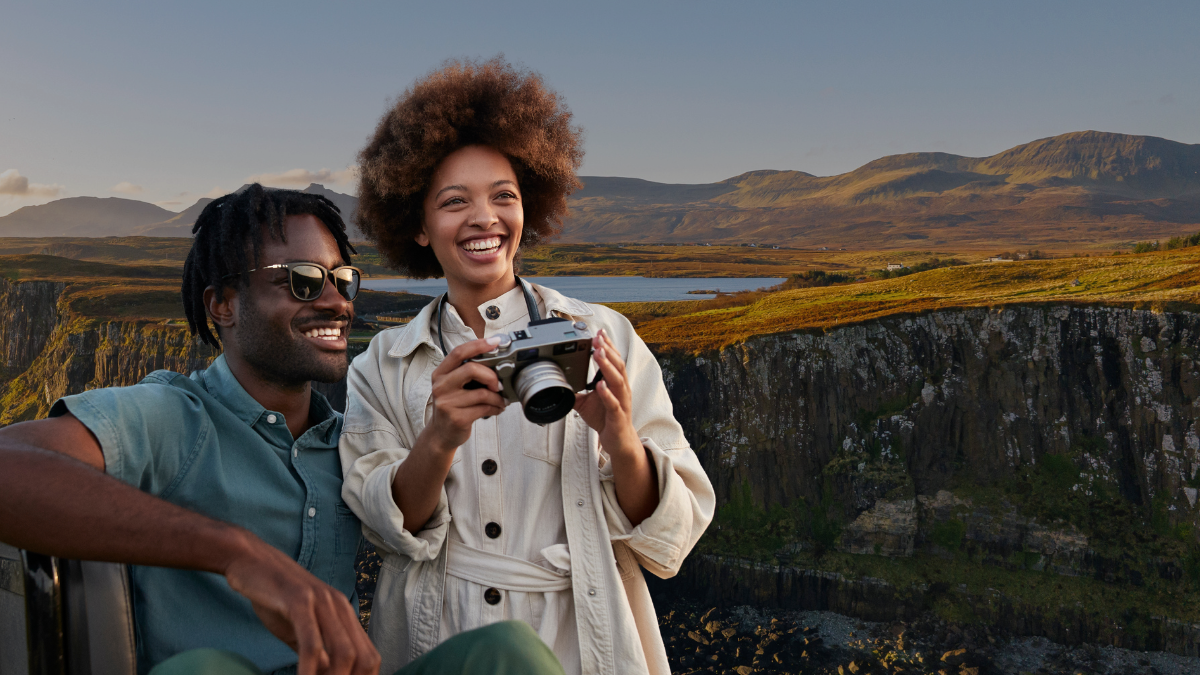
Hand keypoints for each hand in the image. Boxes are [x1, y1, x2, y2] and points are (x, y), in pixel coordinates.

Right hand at [223, 533, 379, 674]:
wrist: (251, 561)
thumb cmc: (276, 598)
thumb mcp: (301, 630)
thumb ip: (318, 652)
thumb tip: (328, 674)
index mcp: (345, 614)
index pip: (370, 656)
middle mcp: (340, 607)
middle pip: (363, 658)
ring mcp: (321, 602)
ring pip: (343, 652)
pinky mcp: (299, 601)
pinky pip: (311, 642)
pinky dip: (309, 669)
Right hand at [425, 336, 508, 454]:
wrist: (441, 434)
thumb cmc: (452, 406)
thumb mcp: (453, 386)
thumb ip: (467, 372)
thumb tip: (495, 360)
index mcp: (440, 373)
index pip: (459, 352)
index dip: (479, 345)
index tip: (495, 343)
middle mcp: (440, 386)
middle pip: (471, 369)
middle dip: (491, 375)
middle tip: (498, 384)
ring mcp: (447, 403)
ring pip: (482, 393)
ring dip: (497, 397)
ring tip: (501, 400)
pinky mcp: (457, 418)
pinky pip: (484, 408)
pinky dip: (495, 407)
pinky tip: (497, 408)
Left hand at [574, 329, 642, 459]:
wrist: (619, 441)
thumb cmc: (607, 419)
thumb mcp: (587, 403)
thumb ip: (576, 392)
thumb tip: (559, 385)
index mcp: (616, 383)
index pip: (614, 360)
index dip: (608, 346)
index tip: (599, 333)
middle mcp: (621, 389)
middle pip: (618, 365)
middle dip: (607, 350)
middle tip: (597, 338)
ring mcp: (621, 402)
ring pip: (617, 381)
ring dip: (607, 366)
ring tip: (598, 354)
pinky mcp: (618, 416)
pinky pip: (613, 403)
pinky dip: (607, 393)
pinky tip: (600, 385)